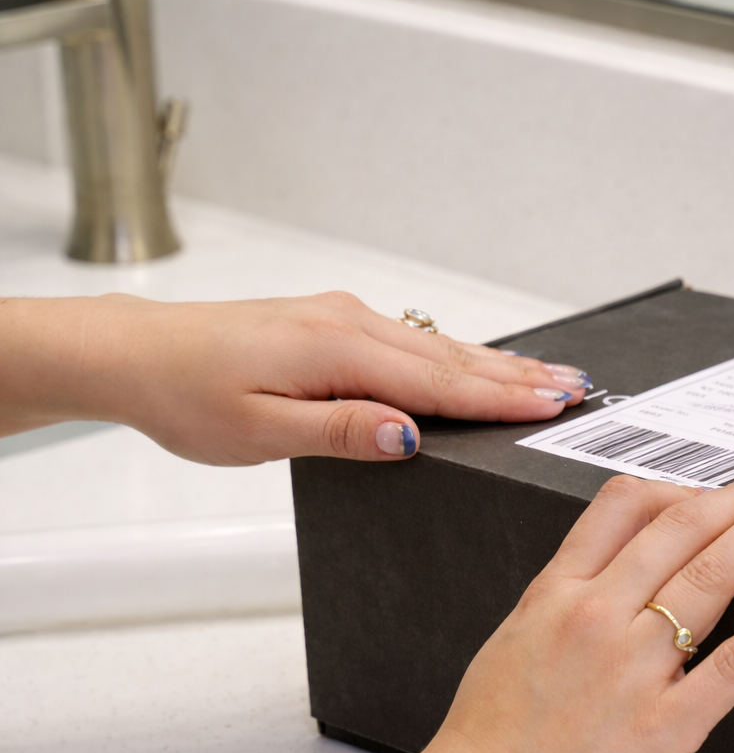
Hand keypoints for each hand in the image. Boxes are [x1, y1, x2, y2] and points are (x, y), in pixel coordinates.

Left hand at [0, 291, 589, 464]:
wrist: (138, 353)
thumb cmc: (188, 394)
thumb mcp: (260, 432)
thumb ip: (342, 431)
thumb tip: (410, 434)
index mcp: (337, 351)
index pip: (438, 384)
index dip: (501, 399)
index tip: (553, 406)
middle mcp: (349, 323)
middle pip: (453, 359)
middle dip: (519, 376)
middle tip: (577, 389)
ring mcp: (344, 317)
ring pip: (439, 348)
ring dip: (497, 364)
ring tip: (549, 376)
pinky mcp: (335, 322)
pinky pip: (415, 341)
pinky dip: (458, 356)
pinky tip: (480, 363)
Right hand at [415, 474, 733, 752]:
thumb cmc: (484, 746)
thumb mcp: (510, 644)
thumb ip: (558, 606)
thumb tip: (604, 581)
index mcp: (554, 594)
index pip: (624, 505)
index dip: (679, 487)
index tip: (711, 493)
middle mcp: (596, 616)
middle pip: (681, 526)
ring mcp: (634, 667)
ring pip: (712, 574)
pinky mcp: (669, 723)